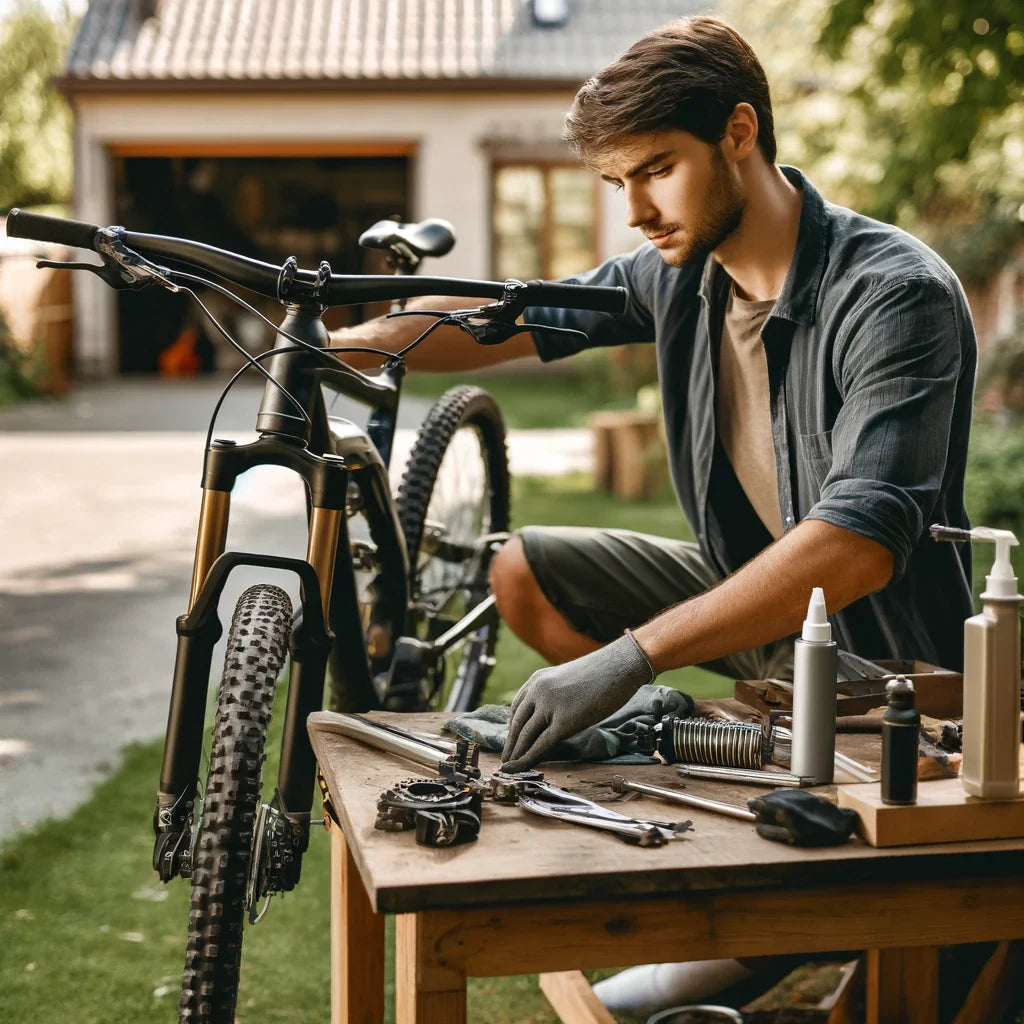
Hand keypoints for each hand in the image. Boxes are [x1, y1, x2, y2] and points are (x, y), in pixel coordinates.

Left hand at [500, 632, 654, 770]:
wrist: (620, 666)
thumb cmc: (602, 673)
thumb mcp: (569, 679)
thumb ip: (556, 694)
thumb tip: (553, 714)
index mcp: (538, 679)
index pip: (517, 707)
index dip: (511, 727)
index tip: (510, 740)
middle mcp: (538, 691)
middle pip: (517, 723)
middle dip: (510, 744)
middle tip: (505, 760)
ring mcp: (550, 705)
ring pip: (526, 735)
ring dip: (516, 754)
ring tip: (510, 768)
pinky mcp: (564, 721)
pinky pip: (542, 744)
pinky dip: (529, 758)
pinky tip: (523, 768)